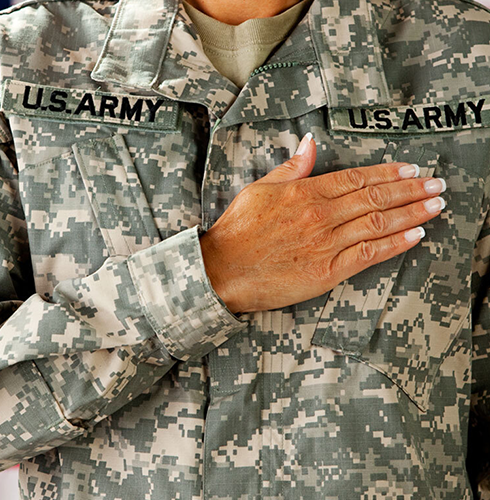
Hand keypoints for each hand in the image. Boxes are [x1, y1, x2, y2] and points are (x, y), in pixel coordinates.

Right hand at [199, 133, 446, 313]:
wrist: (221, 270)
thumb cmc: (237, 231)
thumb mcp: (259, 189)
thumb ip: (291, 168)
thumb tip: (310, 145)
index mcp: (305, 193)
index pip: (357, 179)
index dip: (388, 173)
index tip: (411, 169)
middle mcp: (321, 216)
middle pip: (375, 198)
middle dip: (411, 189)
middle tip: (436, 183)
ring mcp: (326, 244)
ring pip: (378, 223)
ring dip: (412, 212)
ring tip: (436, 204)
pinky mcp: (326, 272)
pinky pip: (369, 255)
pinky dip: (395, 244)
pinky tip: (416, 234)